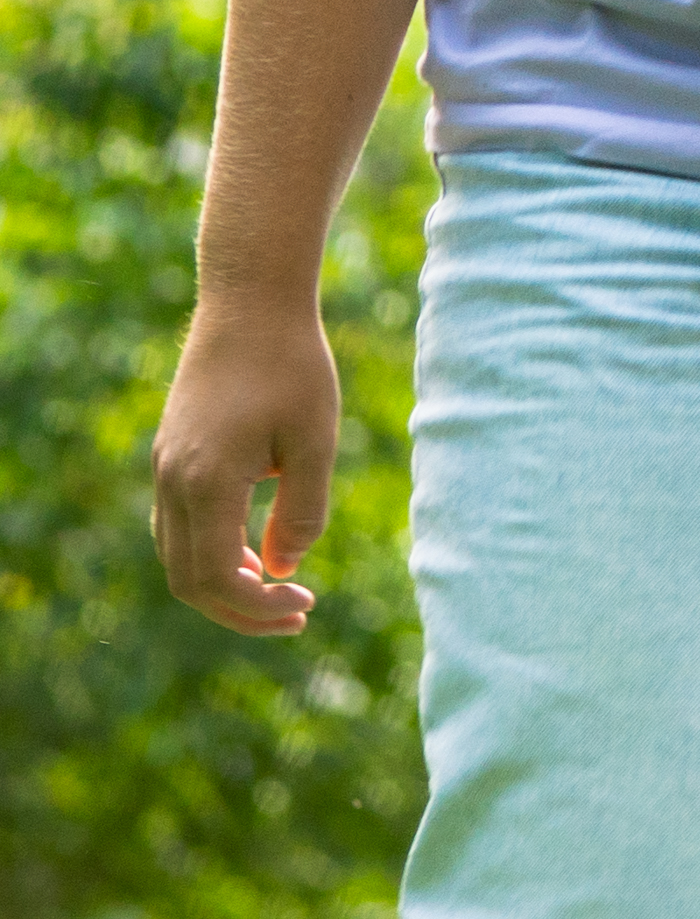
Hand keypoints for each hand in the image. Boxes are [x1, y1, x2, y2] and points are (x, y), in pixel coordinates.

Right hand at [148, 299, 345, 640]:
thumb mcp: (315, 441)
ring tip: (279, 589)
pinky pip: (177, 526)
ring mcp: (164, 469)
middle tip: (299, 612)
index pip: (217, 578)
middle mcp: (173, 482)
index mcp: (208, 483)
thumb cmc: (293, 368)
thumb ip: (303, 511)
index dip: (257, 606)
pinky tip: (253, 552)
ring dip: (222, 584)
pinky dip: (209, 552)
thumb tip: (284, 569)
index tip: (304, 604)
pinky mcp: (170, 456)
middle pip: (188, 580)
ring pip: (176, 555)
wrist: (250, 306)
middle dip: (240, 608)